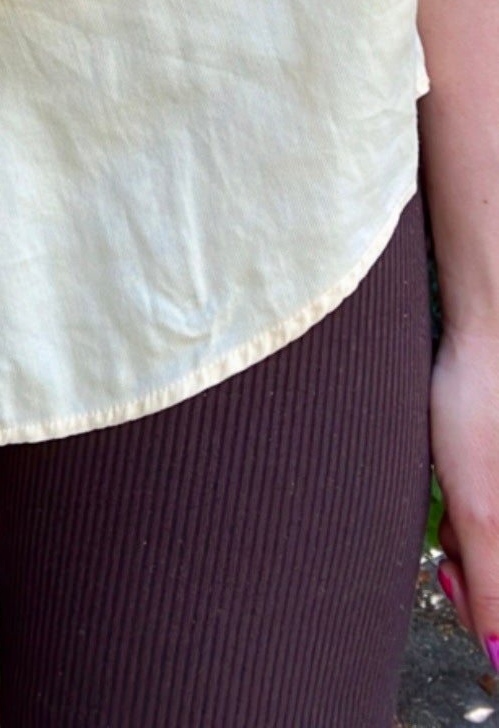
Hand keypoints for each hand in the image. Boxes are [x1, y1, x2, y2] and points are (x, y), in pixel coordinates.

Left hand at [429, 324, 498, 666]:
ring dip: (470, 538)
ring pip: (498, 546)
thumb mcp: (480, 509)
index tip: (451, 577)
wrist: (487, 329)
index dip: (483, 609)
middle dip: (473, 569)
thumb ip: (494, 588)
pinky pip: (498, 515)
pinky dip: (475, 510)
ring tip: (451, 501)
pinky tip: (459, 482)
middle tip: (446, 544)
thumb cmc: (480, 407)